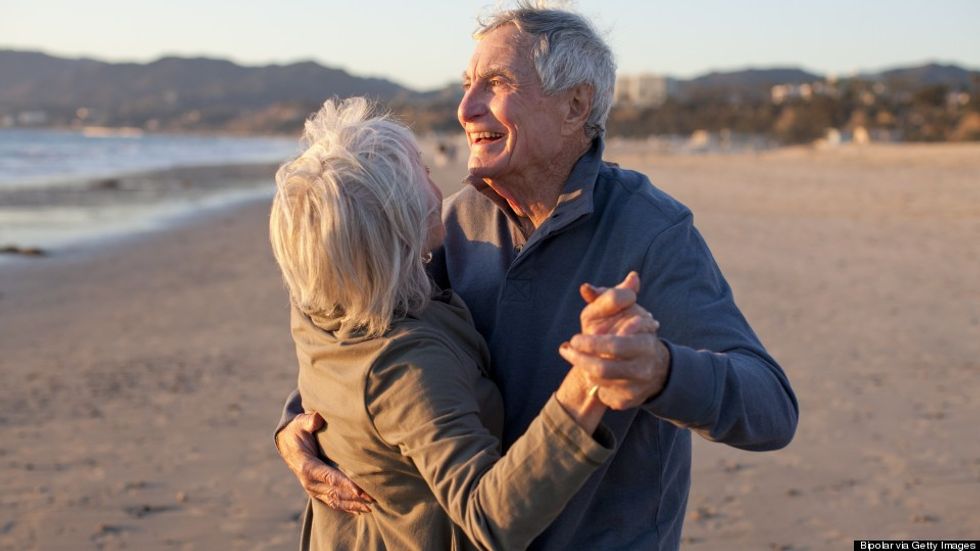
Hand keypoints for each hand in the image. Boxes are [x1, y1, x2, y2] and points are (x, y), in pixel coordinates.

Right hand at [276, 411, 374, 513]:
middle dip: (355, 497)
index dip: (345, 484)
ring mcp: (313, 489)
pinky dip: (347, 508)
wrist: (287, 444)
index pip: (329, 477)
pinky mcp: (317, 492)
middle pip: (335, 492)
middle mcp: (309, 482)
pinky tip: (361, 511)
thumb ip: (309, 421)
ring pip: (336, 501)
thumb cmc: (297, 430)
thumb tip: (317, 418)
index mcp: (306, 466)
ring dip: (354, 505)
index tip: (360, 490)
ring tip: (372, 508)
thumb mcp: (300, 423)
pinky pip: (333, 503)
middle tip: (374, 499)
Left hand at [559, 272, 670, 409]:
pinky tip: (592, 375)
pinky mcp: (629, 401)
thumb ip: (607, 297)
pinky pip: (604, 396)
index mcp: (645, 342)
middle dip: (579, 359)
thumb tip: (585, 288)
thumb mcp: (624, 311)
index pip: (615, 345)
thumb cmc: (632, 332)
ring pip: (599, 381)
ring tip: (577, 358)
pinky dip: (595, 385)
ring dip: (583, 369)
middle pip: (603, 368)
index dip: (591, 344)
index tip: (573, 339)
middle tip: (565, 350)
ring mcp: (638, 387)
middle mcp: (644, 367)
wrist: (654, 367)